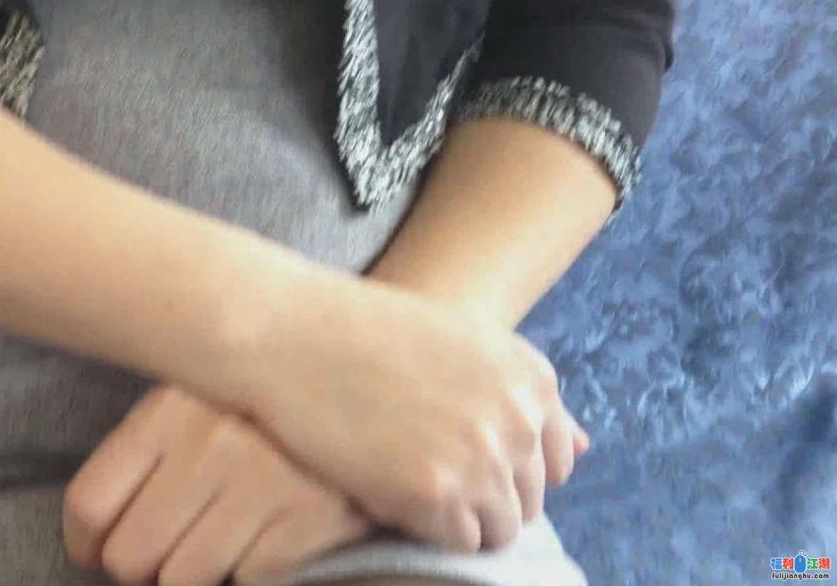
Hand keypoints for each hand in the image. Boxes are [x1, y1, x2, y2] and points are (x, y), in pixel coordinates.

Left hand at [63, 386, 373, 585]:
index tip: (95, 553)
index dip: (85, 545)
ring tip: (215, 547)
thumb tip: (93, 537)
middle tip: (163, 555)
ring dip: (193, 576)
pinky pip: (246, 581)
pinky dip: (249, 573)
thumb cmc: (264, 408)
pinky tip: (263, 541)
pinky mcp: (308, 518)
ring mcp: (260, 483)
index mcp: (167, 411)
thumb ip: (147, 454)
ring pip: (182, 580)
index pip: (89, 503)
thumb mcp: (198, 402)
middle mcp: (208, 445)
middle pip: (129, 556)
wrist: (376, 393)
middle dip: (141, 568)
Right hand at [238, 273, 587, 552]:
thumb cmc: (363, 332)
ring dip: (454, 518)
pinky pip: (455, 543)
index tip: (457, 456)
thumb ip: (522, 396)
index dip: (504, 468)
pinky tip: (385, 486)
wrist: (290, 332)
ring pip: (497, 532)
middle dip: (480, 495)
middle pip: (527, 501)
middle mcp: (519, 417)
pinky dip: (423, 528)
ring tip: (400, 476)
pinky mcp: (434, 492)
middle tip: (417, 465)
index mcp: (532, 377)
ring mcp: (481, 456)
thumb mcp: (463, 344)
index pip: (555, 462)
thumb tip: (585, 449)